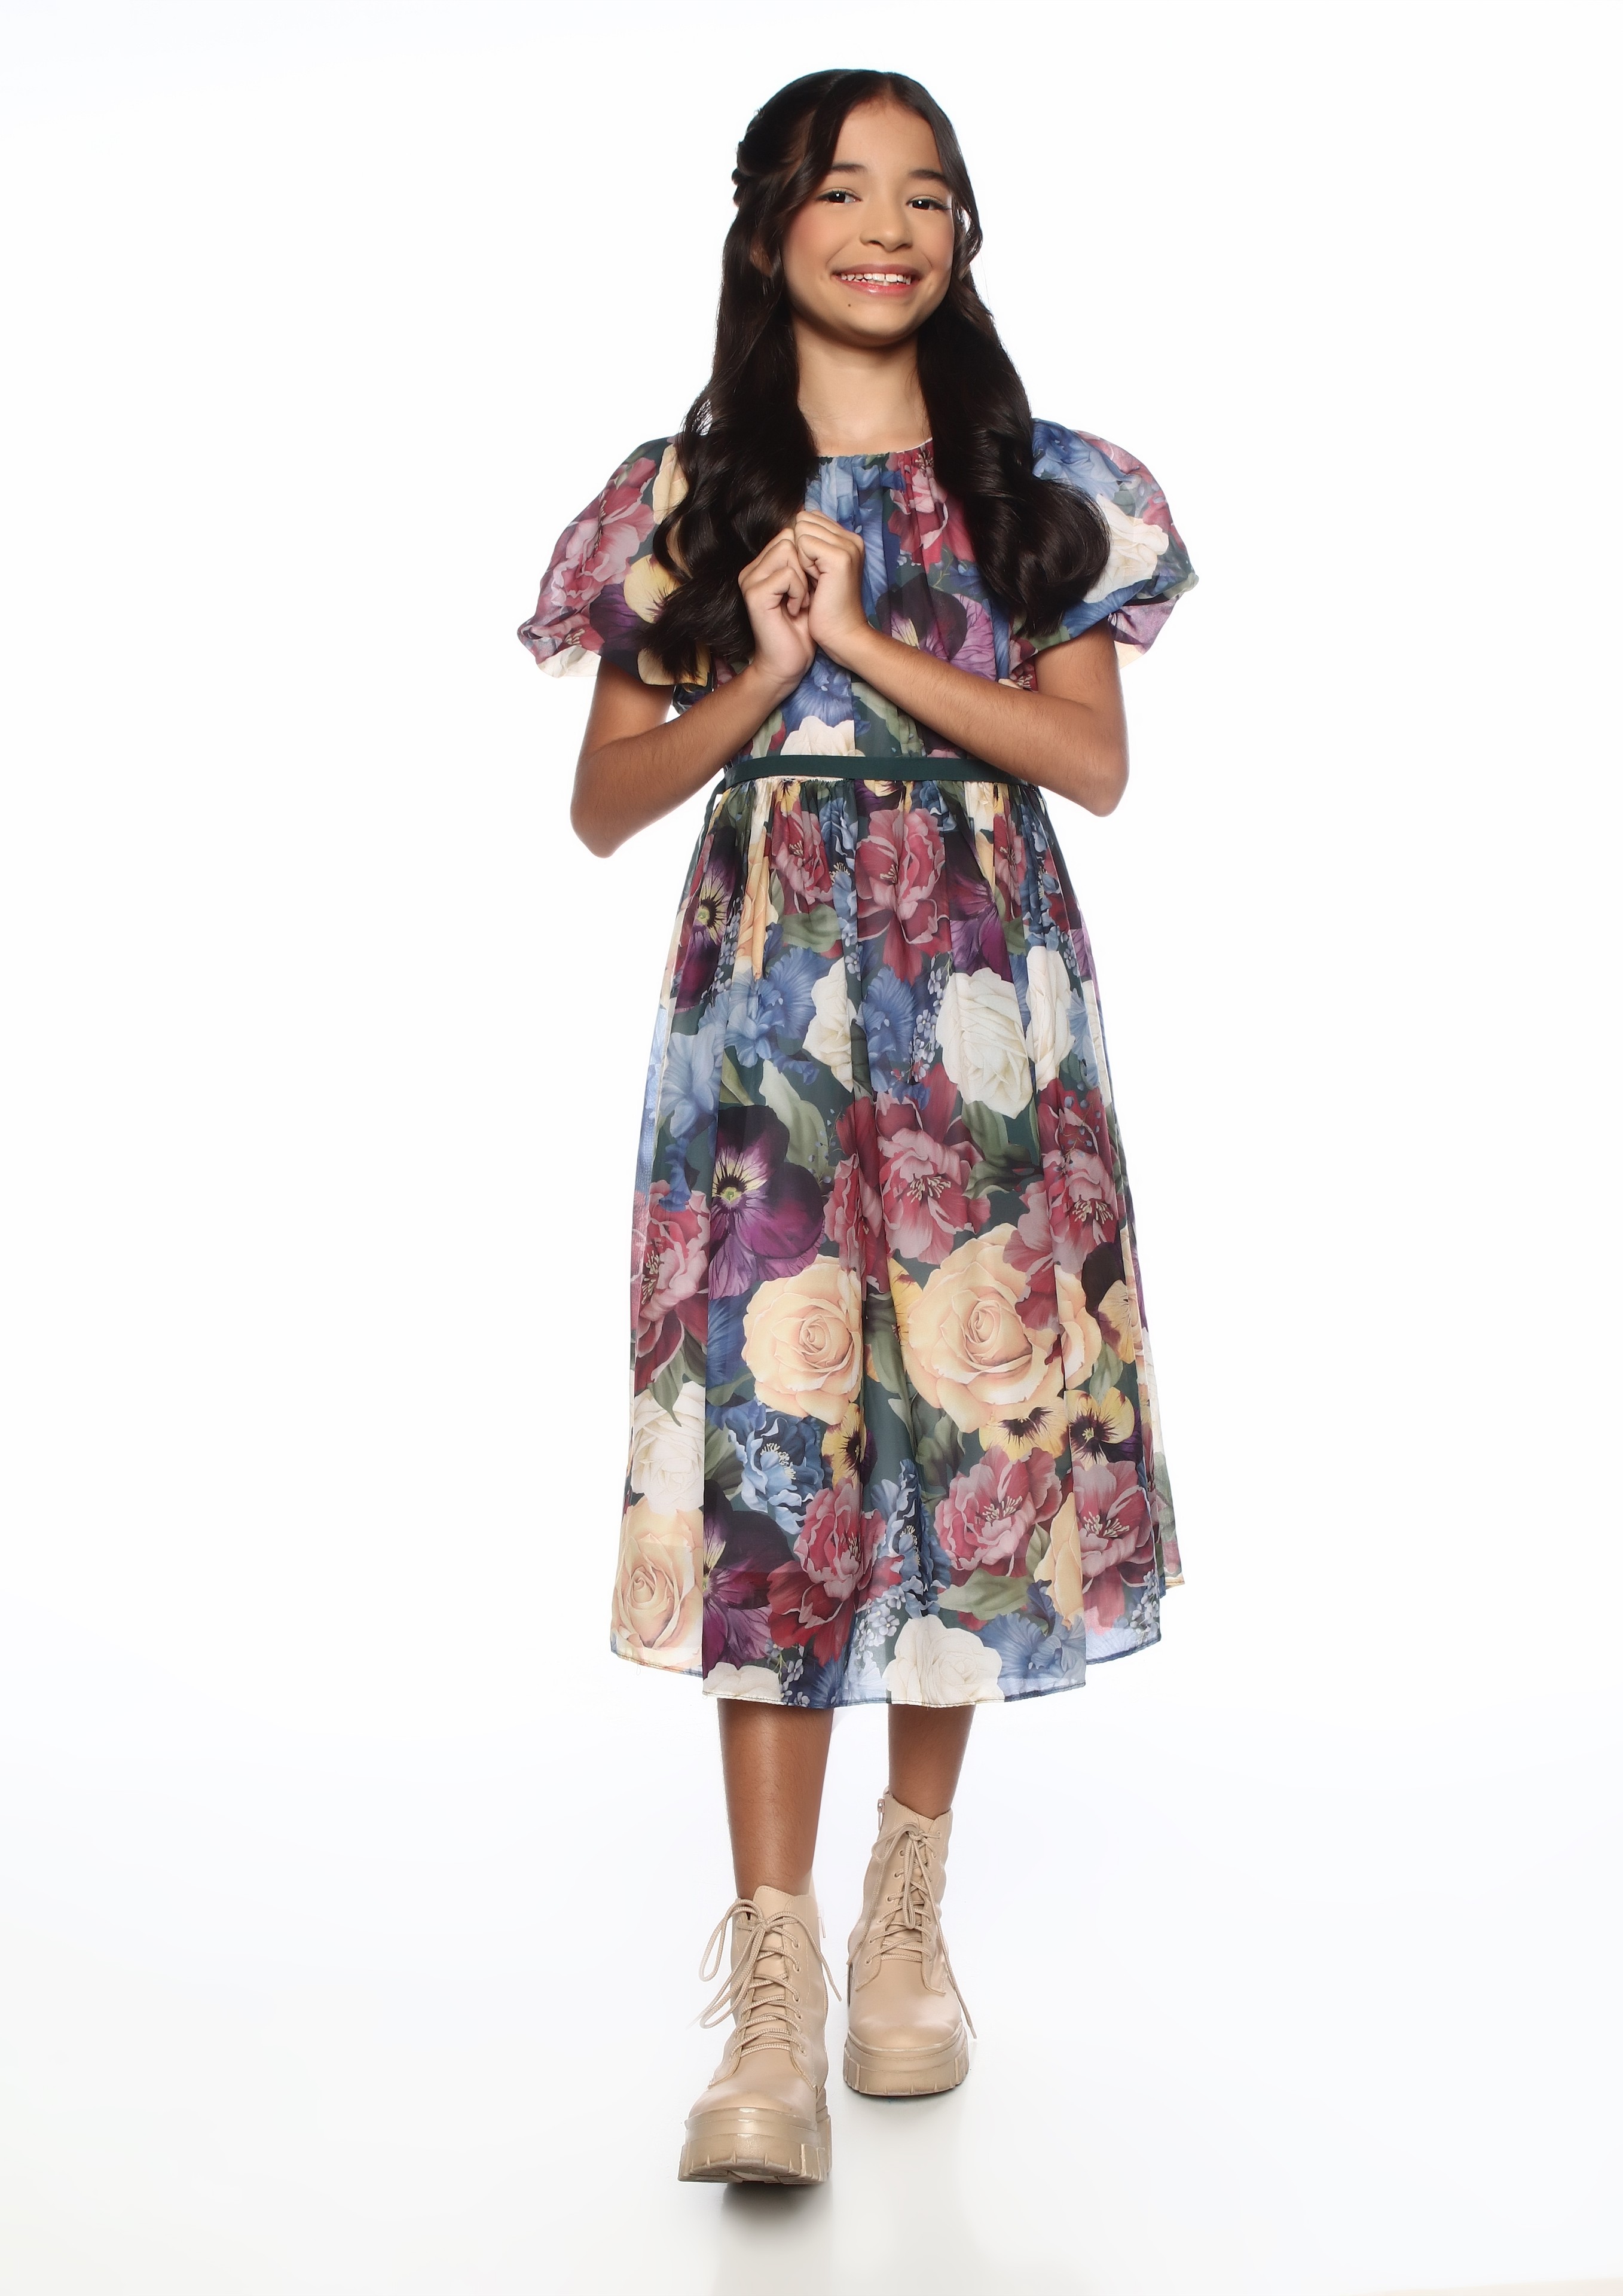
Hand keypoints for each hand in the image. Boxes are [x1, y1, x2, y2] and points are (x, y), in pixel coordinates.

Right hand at [737, 527, 814, 696]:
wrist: (788, 663)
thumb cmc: (800, 629)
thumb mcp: (805, 587)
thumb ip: (802, 561)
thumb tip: (812, 532)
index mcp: (761, 566)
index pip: (788, 535)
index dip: (807, 557)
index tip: (808, 586)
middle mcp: (751, 570)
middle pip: (788, 538)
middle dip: (805, 565)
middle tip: (804, 595)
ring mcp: (750, 581)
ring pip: (788, 552)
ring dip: (803, 580)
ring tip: (799, 603)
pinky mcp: (755, 594)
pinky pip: (788, 574)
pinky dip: (800, 593)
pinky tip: (795, 610)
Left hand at [793, 509, 870, 663]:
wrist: (841, 635)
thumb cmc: (826, 609)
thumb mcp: (817, 570)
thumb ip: (812, 545)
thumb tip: (794, 523)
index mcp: (849, 540)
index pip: (811, 518)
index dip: (801, 543)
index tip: (812, 572)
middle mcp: (852, 539)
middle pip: (804, 519)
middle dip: (799, 548)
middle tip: (812, 578)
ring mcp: (848, 546)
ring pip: (802, 529)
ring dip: (799, 556)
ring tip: (813, 581)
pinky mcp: (839, 557)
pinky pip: (803, 543)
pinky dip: (802, 564)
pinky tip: (813, 583)